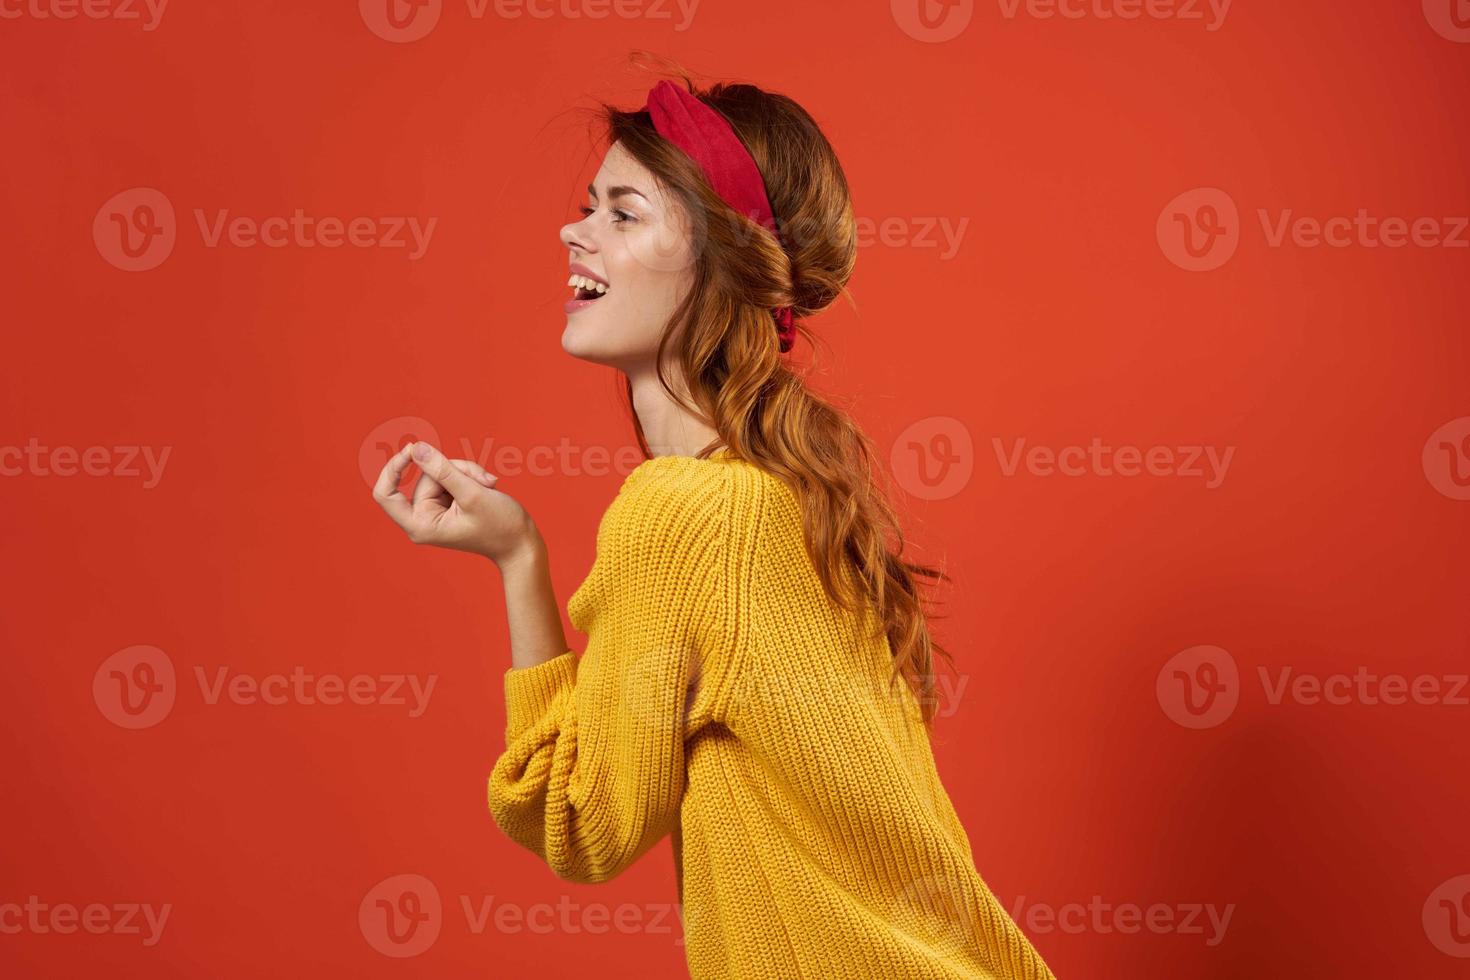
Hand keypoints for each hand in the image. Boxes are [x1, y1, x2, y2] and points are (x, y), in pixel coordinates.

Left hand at [372, 441, 538, 565]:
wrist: (521, 543)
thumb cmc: (500, 526)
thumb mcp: (472, 494)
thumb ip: (443, 470)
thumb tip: (416, 448)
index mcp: (420, 525)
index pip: (386, 494)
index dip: (393, 468)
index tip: (411, 450)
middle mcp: (423, 518)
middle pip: (424, 476)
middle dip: (454, 470)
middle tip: (483, 481)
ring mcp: (435, 509)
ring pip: (440, 473)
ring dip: (466, 472)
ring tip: (488, 485)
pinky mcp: (447, 502)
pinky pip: (450, 476)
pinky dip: (469, 476)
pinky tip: (487, 485)